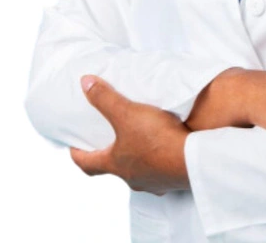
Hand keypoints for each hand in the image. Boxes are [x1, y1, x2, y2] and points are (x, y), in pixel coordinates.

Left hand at [69, 75, 190, 194]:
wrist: (191, 159)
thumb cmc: (156, 139)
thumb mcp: (127, 113)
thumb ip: (105, 98)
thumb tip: (85, 83)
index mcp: (115, 164)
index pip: (87, 164)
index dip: (78, 154)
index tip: (74, 146)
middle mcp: (130, 177)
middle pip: (114, 168)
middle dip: (111, 154)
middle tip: (111, 139)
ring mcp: (152, 182)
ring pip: (138, 171)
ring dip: (137, 159)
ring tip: (142, 141)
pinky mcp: (171, 181)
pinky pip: (160, 172)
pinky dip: (158, 162)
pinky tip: (166, 150)